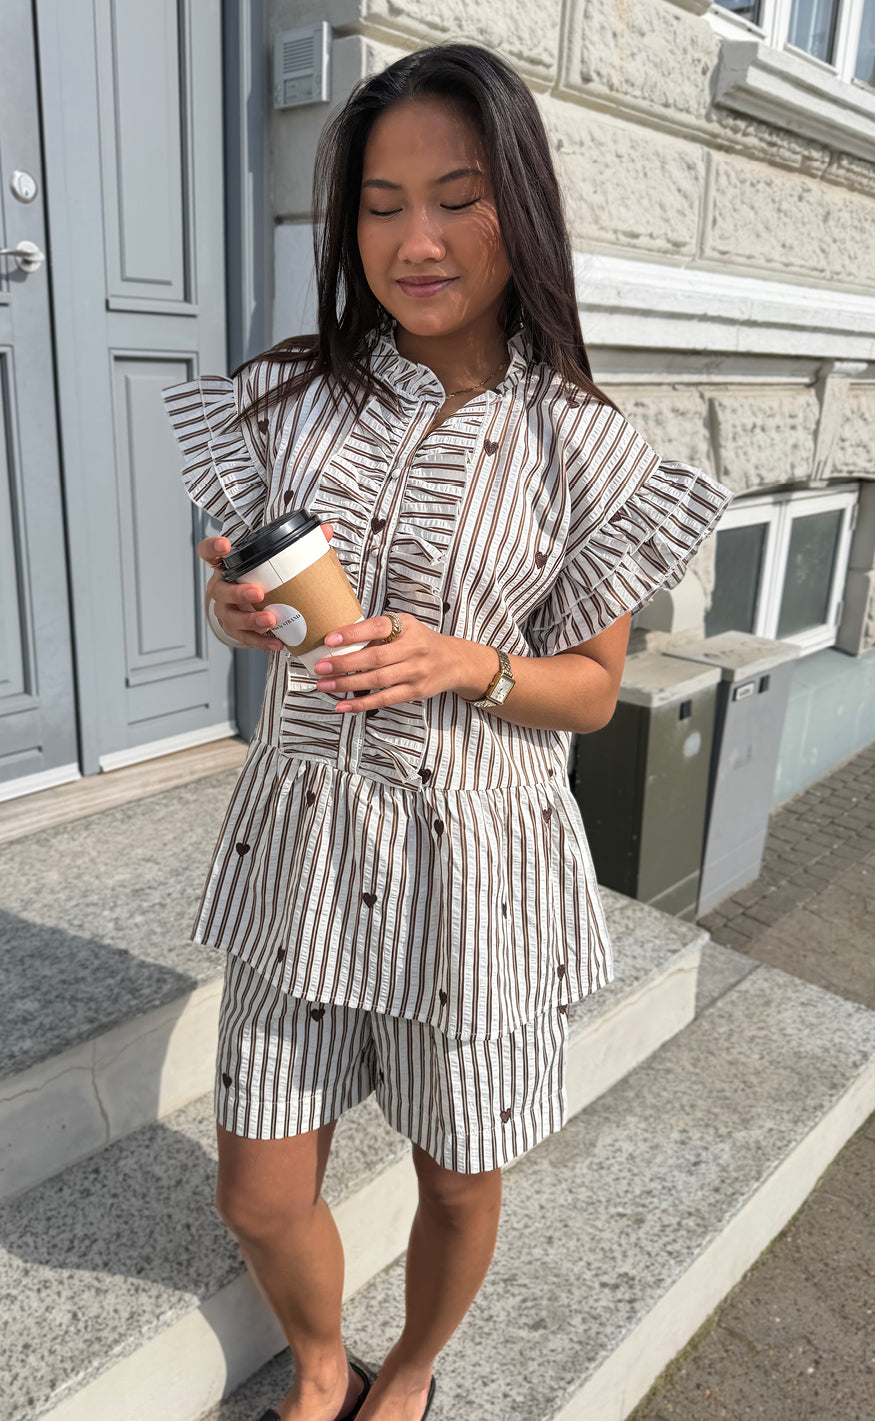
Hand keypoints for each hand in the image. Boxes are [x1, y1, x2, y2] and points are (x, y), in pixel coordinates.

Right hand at [197, 524, 334, 650]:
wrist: (249, 605)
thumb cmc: (259, 578)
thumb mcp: (271, 561)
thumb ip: (298, 544)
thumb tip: (326, 530)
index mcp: (226, 566)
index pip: (208, 552)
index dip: (212, 548)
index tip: (225, 545)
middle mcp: (220, 588)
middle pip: (220, 591)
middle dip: (238, 593)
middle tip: (258, 593)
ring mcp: (225, 611)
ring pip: (231, 618)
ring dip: (250, 621)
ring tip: (270, 621)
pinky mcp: (235, 630)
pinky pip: (245, 638)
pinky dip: (260, 642)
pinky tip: (277, 642)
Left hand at [313, 613, 459, 711]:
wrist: (454, 661)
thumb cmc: (420, 642)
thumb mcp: (405, 627)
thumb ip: (378, 632)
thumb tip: (341, 643)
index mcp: (406, 627)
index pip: (378, 627)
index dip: (353, 633)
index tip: (330, 639)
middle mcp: (413, 649)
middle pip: (374, 658)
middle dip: (344, 663)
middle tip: (320, 667)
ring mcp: (414, 672)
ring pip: (377, 680)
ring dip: (347, 684)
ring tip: (325, 685)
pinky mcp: (414, 692)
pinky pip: (385, 699)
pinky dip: (362, 704)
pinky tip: (343, 706)